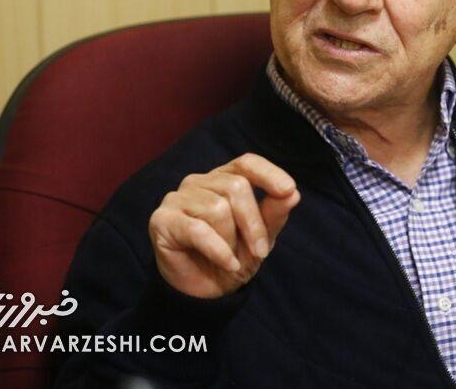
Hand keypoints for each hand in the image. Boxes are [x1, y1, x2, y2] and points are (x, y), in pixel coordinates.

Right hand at [148, 153, 299, 297]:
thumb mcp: (260, 238)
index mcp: (224, 178)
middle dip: (253, 223)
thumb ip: (273, 214)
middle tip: (259, 252)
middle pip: (236, 187)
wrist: (204, 292)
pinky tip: (227, 264)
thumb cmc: (233, 257)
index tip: (289, 190)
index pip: (247, 163)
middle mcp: (199, 182)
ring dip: (231, 240)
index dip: (268, 173)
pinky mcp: (162, 220)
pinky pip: (198, 230)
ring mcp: (177, 198)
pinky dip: (218, 250)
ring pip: (217, 208)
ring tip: (230, 257)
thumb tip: (293, 194)